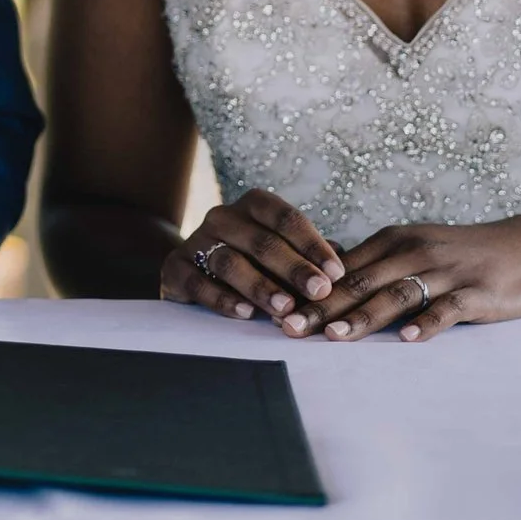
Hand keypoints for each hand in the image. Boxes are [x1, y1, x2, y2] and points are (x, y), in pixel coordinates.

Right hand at [159, 190, 347, 332]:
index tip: (337, 272)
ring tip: (285, 308)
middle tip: (320, 292)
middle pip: (262, 241)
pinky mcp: (175, 268)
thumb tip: (345, 267)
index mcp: (252, 206)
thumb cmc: (251, 260)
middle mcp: (222, 217)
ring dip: (260, 286)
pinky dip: (221, 298)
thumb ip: (308, 257)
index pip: (286, 218)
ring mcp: (196, 241)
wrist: (193, 266)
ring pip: (230, 262)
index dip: (313, 245)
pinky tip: (244, 313)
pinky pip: (197, 282)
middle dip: (295, 268)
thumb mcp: (279, 252)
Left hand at [293, 207, 520, 341]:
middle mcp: (415, 251)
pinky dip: (428, 323)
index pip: (341, 267)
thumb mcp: (417, 250)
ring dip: (363, 316)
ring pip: (397, 293)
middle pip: (359, 281)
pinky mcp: (477, 292)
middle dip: (321, 306)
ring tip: (334, 337)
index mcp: (395, 241)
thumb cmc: (467, 255)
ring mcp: (447, 271)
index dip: (307, 290)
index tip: (274, 309)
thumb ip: (376, 267)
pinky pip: (448, 308)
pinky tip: (409, 339)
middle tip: (288, 328)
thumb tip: (325, 283)